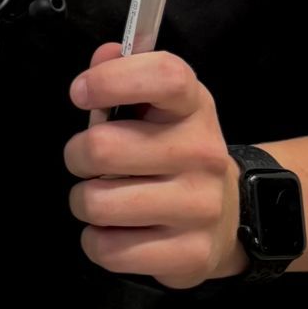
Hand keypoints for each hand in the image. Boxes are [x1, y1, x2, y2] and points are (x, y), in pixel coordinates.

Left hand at [63, 42, 245, 287]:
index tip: (81, 93)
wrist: (229, 215)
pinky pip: (108, 249)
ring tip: (104, 198)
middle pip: (103, 148)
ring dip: (85, 202)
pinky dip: (97, 242)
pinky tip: (116, 231)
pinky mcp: (190, 253)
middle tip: (90, 162)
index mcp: (193, 107)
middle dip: (78, 156)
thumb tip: (104, 56)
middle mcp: (202, 153)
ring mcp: (200, 206)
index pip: (163, 77)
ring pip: (97, 203)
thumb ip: (125, 76)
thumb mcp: (158, 107)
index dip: (112, 80)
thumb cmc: (173, 152)